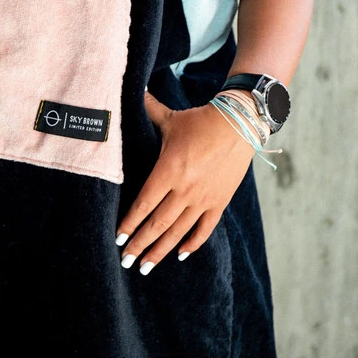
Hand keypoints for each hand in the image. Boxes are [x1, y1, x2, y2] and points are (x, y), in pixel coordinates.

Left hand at [115, 88, 255, 274]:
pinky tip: (180, 254)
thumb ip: (147, 109)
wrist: (240, 124)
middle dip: (139, 245)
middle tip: (125, 261)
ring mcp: (203, 198)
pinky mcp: (219, 201)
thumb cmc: (201, 120)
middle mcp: (184, 189)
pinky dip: (192, 243)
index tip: (117, 239)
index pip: (143, 204)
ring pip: (177, 232)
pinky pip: (204, 229)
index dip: (129, 224)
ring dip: (160, 251)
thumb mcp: (171, 117)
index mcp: (168, 170)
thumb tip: (132, 90)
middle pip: (157, 225)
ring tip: (145, 267)